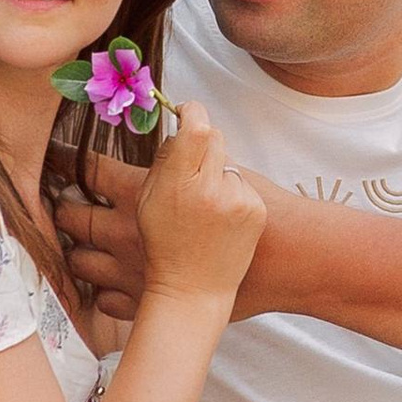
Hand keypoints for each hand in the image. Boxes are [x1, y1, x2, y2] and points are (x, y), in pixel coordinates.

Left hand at [61, 154, 293, 319]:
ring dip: (75, 248)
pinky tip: (105, 280)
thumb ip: (194, 149)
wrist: (271, 267)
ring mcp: (125, 270)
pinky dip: (100, 290)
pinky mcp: (138, 301)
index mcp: (141, 193)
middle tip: (60, 196)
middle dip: (61, 204)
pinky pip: (102, 299)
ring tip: (77, 239)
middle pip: (72, 215)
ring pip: (77, 259)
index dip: (70, 156)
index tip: (56, 152)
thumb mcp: (223, 166)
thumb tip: (184, 123)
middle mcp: (123, 231)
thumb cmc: (252, 213)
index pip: (90, 167)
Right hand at [132, 101, 263, 308]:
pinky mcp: (254, 210)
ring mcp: (236, 200)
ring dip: (216, 171)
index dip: (192, 113)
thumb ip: (163, 163)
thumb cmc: (164, 247)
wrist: (194, 290)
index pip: (195, 129)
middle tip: (193, 162)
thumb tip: (181, 129)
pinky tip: (222, 217)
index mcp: (177, 185)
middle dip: (201, 142)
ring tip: (206, 204)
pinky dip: (232, 193)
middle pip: (213, 136)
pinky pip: (241, 184)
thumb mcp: (147, 202)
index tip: (187, 110)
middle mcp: (209, 189)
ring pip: (227, 161)